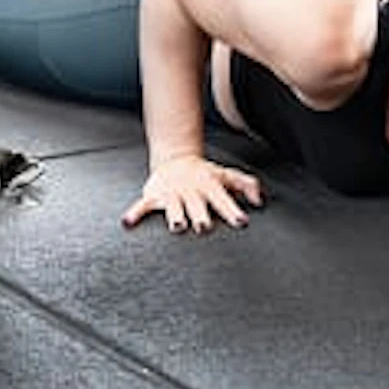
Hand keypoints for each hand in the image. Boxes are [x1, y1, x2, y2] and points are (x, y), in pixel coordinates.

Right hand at [123, 152, 264, 233]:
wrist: (176, 160)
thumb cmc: (206, 174)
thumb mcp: (227, 176)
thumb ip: (247, 185)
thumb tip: (260, 201)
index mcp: (210, 186)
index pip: (224, 199)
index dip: (233, 211)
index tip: (242, 222)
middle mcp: (191, 190)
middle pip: (197, 205)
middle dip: (201, 216)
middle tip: (205, 228)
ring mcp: (172, 193)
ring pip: (173, 207)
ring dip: (175, 216)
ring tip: (177, 227)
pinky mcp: (154, 196)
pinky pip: (142, 206)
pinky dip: (135, 213)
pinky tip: (128, 222)